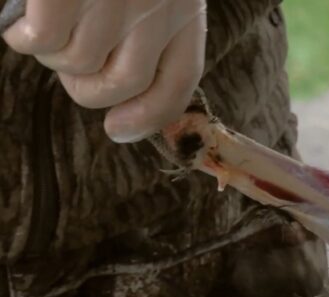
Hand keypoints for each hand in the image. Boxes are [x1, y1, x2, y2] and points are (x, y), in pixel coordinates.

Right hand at [2, 0, 206, 142]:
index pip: (179, 81)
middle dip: (89, 87)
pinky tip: (22, 22)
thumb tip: (126, 106)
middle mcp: (157, 5)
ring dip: (54, 56)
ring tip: (47, 25)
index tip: (118, 130)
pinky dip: (25, 38)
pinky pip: (44, 40)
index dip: (149, 116)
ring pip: (79, 63)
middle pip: (124, 83)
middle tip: (70, 63)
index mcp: (185, 6)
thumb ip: (154, 30)